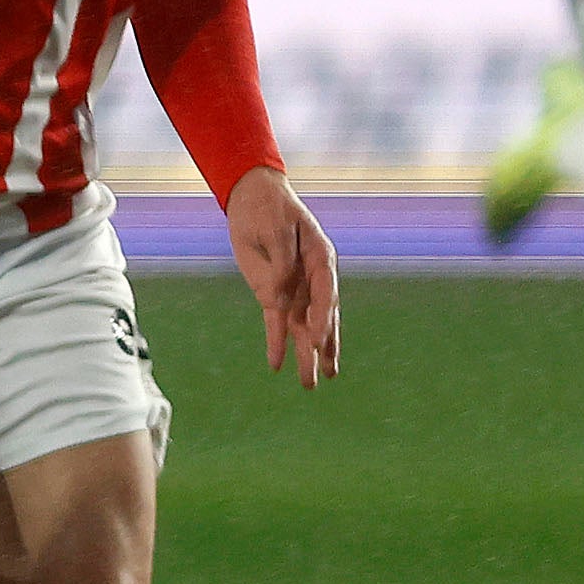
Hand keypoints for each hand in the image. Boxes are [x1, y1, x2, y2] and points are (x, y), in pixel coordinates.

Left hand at [225, 167, 338, 388]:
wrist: (253, 200)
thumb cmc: (268, 209)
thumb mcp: (273, 228)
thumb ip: (281, 262)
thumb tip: (279, 297)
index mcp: (320, 258)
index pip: (326, 293)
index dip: (323, 316)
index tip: (319, 338)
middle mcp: (311, 278)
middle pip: (321, 317)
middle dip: (324, 347)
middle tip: (330, 374)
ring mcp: (294, 288)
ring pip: (302, 327)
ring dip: (306, 354)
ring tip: (311, 382)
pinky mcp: (273, 293)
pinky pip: (276, 322)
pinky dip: (276, 343)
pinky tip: (277, 365)